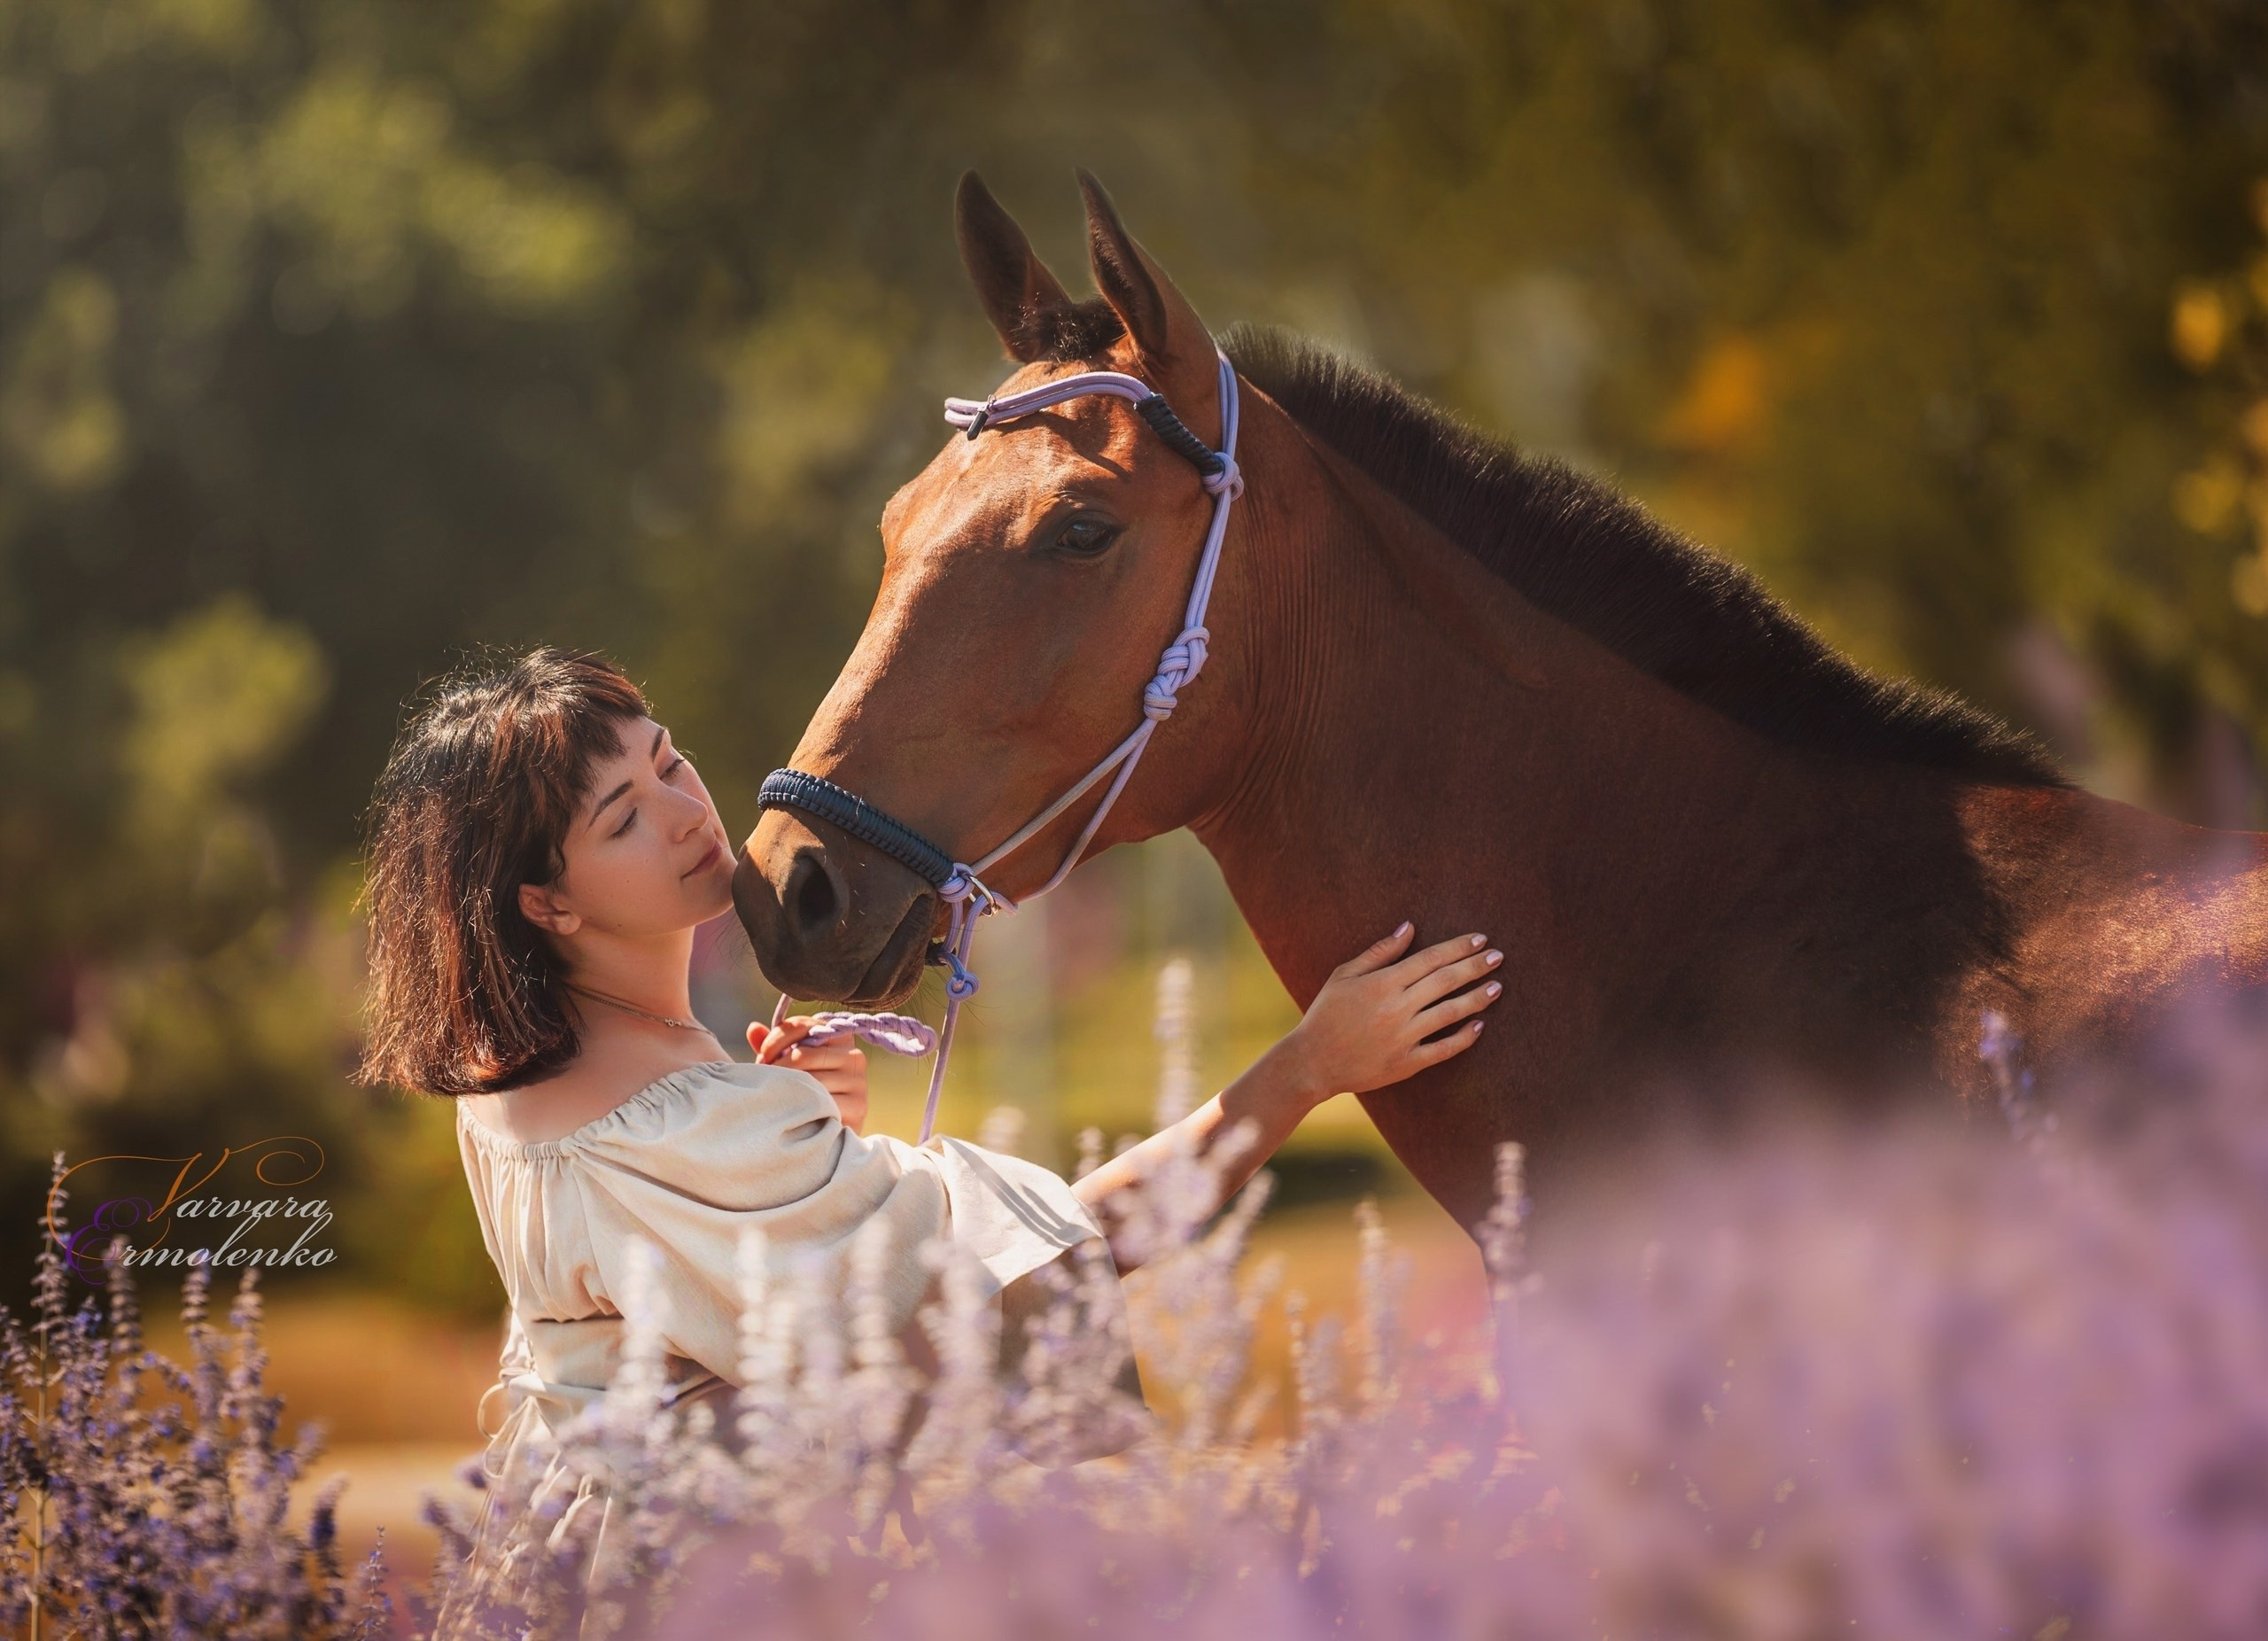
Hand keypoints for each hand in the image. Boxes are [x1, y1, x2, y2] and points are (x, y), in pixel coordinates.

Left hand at [748, 1016, 869, 1133]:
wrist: (835, 1126)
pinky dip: (801, 1108)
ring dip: (785, 1089)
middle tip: (765, 1081)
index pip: (803, 1026)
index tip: (763, 1057)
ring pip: (810, 1080)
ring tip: (774, 1096)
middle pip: (802, 1055)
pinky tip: (791, 1112)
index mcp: (840, 1036)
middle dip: (777, 1068)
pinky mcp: (857, 1106)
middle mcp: (854, 1055)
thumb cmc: (809, 1087)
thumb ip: (775, 1045)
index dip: (775, 1040)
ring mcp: (858, 1081)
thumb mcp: (793, 1062)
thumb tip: (753, 1028)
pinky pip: (820, 1104)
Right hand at [1280, 922, 1501, 1103]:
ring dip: (1477, 999)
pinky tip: (1479, 1026)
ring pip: (1450, 1013)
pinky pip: (1443, 1049)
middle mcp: (1396, 1008)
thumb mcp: (1344, 975)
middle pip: (1446, 981)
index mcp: (1382, 983)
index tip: (1480, 939)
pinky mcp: (1406, 1063)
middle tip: (1498, 956)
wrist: (1312, 1062)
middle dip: (1475, 966)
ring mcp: (1403, 1037)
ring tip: (1496, 987)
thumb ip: (1379, 952)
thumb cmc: (1326, 1014)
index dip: (1458, 947)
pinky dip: (1463, 1038)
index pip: (1431, 959)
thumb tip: (1409, 928)